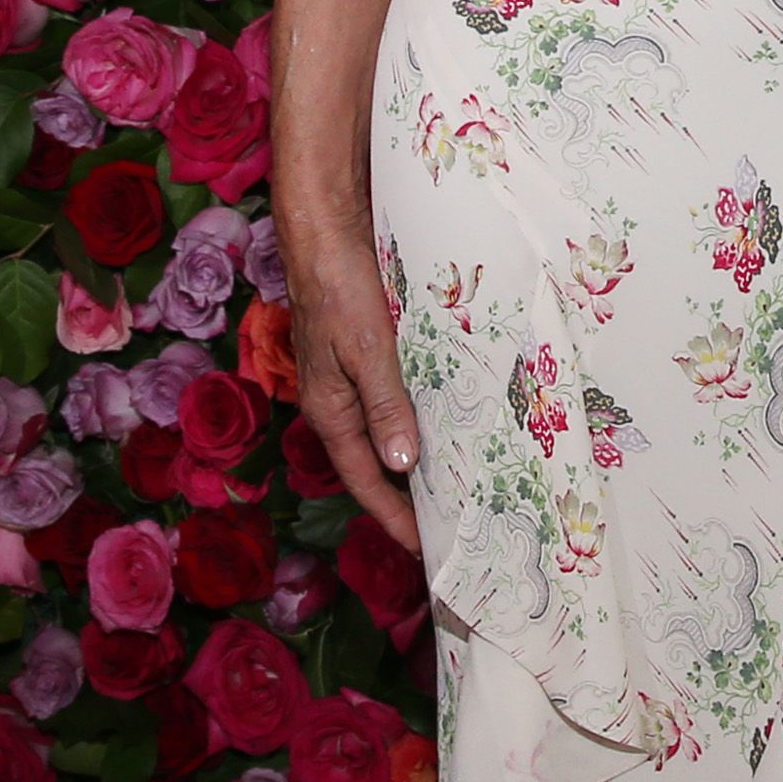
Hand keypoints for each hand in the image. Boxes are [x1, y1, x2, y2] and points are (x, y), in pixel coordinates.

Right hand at [282, 214, 422, 554]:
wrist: (327, 233)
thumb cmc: (342, 289)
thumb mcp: (368, 350)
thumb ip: (386, 405)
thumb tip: (402, 466)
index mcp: (331, 411)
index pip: (367, 480)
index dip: (394, 516)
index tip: (423, 548)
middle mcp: (338, 401)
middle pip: (375, 462)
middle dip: (407, 496)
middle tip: (449, 520)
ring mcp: (351, 377)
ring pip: (387, 429)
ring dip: (417, 454)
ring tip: (456, 478)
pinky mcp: (367, 351)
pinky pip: (394, 396)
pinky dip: (419, 414)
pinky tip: (447, 414)